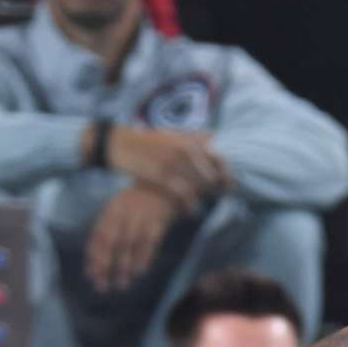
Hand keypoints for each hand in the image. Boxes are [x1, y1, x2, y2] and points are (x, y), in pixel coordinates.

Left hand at [84, 183, 177, 294]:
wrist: (166, 187)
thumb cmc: (139, 204)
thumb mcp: (120, 210)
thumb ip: (108, 230)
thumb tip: (95, 261)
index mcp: (111, 210)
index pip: (98, 236)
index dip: (94, 257)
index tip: (92, 276)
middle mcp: (123, 212)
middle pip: (110, 241)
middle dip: (105, 264)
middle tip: (103, 285)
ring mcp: (141, 216)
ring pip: (129, 244)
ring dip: (124, 265)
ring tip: (122, 284)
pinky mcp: (158, 221)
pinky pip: (149, 242)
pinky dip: (144, 257)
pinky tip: (140, 271)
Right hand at [106, 125, 230, 210]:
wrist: (119, 143)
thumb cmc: (147, 141)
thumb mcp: (171, 134)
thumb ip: (192, 136)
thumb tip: (213, 134)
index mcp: (190, 139)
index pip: (220, 158)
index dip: (227, 175)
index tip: (228, 186)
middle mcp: (185, 149)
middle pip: (213, 176)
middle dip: (217, 190)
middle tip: (215, 200)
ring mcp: (174, 162)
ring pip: (201, 186)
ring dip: (204, 199)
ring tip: (203, 206)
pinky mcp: (162, 175)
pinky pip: (184, 195)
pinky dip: (191, 206)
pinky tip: (191, 212)